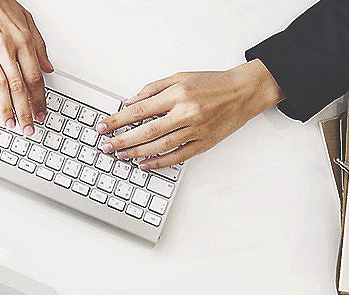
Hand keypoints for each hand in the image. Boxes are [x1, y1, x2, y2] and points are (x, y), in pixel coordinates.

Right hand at [0, 0, 48, 126]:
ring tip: (10, 123)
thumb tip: (49, 68)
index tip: (41, 114)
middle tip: (28, 128)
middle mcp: (5, 45)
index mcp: (22, 40)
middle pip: (19, 86)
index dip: (39, 100)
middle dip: (26, 111)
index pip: (35, 78)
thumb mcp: (26, 20)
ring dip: (6, 108)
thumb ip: (39, 45)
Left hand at [97, 61, 281, 169]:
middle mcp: (186, 113)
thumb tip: (131, 101)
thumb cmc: (213, 83)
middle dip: (123, 140)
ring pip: (161, 146)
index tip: (105, 126)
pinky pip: (179, 156)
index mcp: (178, 94)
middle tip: (107, 146)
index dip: (119, 120)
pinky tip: (146, 164)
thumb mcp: (180, 77)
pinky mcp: (204, 143)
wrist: (243, 92)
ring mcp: (196, 130)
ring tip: (121, 155)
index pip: (140, 109)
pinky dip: (160, 162)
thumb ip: (154, 89)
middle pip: (147, 131)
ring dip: (138, 152)